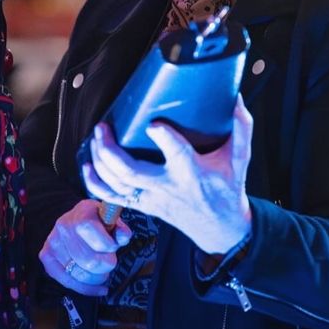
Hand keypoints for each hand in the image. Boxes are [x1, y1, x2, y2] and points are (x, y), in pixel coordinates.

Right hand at [39, 198, 132, 296]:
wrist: (76, 220)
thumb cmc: (99, 224)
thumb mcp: (113, 222)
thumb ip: (121, 230)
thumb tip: (123, 237)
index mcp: (82, 213)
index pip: (96, 237)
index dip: (108, 247)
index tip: (113, 247)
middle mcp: (63, 226)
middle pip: (90, 261)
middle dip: (106, 265)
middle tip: (109, 262)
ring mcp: (53, 242)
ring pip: (80, 274)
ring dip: (97, 277)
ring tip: (102, 271)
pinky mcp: (46, 257)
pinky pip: (68, 282)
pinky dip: (86, 289)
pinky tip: (99, 289)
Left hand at [82, 96, 253, 255]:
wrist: (220, 229)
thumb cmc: (227, 189)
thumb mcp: (239, 159)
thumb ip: (241, 128)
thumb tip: (237, 99)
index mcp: (193, 173)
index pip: (178, 155)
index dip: (164, 139)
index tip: (153, 123)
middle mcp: (168, 187)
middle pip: (132, 173)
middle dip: (111, 151)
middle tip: (103, 129)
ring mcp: (152, 198)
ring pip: (117, 184)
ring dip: (100, 163)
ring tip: (96, 139)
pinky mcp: (143, 205)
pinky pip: (113, 198)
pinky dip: (95, 184)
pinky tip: (87, 166)